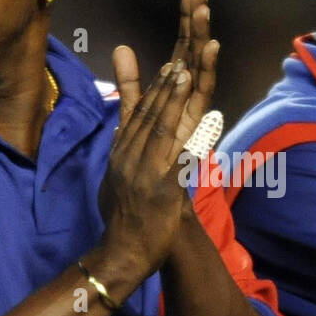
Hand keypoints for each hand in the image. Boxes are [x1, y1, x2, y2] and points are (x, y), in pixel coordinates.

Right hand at [98, 52, 193, 272]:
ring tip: (184, 74)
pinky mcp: (161, 189)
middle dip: (164, 87)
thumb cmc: (124, 218)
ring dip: (171, 100)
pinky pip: (176, 158)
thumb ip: (121, 154)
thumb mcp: (114, 179)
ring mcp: (143, 173)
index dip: (154, 90)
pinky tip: (200, 120)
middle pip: (147, 116)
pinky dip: (187, 135)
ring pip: (157, 129)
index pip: (137, 116)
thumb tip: (121, 131)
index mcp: (121, 155)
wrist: (123, 253)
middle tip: (179, 61)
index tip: (168, 68)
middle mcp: (129, 158)